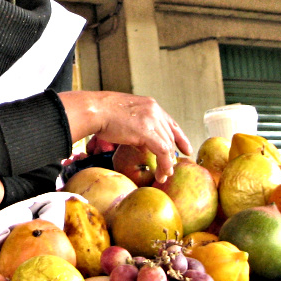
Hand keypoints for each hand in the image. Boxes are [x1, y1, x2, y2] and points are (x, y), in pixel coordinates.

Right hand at [59, 91, 192, 183]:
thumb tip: (141, 144)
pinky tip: (162, 173)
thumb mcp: (126, 116)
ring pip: (168, 145)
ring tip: (164, 175)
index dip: (180, 137)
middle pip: (170, 136)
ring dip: (168, 163)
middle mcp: (154, 110)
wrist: (95, 110)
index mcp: (150, 105)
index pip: (171, 123)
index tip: (185, 148)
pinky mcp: (147, 131)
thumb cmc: (102, 113)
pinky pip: (163, 151)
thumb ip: (137, 127)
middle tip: (170, 168)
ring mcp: (152, 120)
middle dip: (172, 153)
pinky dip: (165, 164)